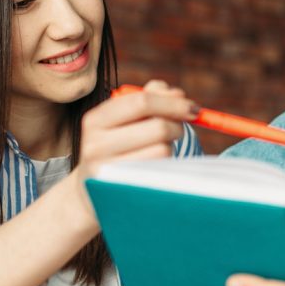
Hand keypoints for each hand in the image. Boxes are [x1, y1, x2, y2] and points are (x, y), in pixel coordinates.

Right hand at [75, 80, 196, 182]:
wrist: (91, 192)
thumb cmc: (116, 148)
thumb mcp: (124, 121)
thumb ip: (150, 99)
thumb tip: (177, 94)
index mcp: (95, 120)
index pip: (141, 102)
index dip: (173, 102)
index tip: (193, 108)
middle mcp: (96, 144)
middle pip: (158, 127)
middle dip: (178, 125)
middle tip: (181, 129)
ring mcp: (107, 170)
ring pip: (162, 150)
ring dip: (170, 147)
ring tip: (160, 149)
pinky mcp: (122, 190)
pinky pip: (160, 171)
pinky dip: (165, 165)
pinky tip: (156, 166)